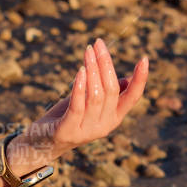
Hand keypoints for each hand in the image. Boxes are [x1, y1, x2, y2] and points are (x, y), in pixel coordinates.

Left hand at [16, 37, 148, 166]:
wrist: (42, 143)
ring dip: (91, 69)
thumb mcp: (88, 103)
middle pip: (111, 90)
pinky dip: (80, 87)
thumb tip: (126, 80)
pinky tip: (79, 71)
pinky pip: (77, 106)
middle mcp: (105, 126)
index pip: (133, 97)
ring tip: (87, 51)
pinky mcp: (68, 131)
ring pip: (96, 95)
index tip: (145, 59)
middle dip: (106, 63)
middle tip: (98, 43)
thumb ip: (106, 94)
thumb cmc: (66, 117)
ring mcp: (87, 131)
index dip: (140, 79)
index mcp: (114, 117)